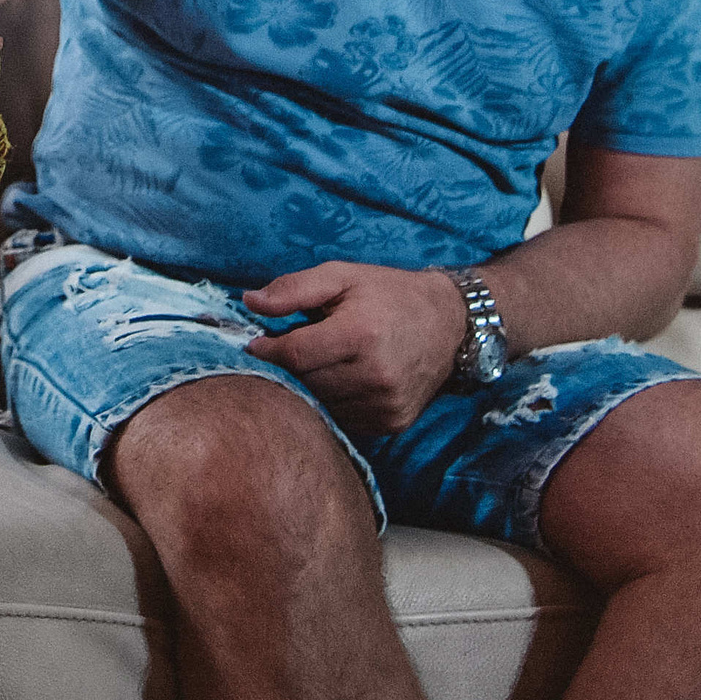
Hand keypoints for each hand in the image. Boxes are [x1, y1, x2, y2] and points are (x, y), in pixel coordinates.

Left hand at [242, 261, 469, 435]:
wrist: (450, 324)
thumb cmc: (389, 295)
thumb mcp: (342, 276)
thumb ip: (293, 288)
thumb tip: (249, 302)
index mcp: (361, 334)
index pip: (294, 356)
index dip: (267, 350)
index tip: (257, 343)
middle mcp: (376, 375)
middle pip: (305, 383)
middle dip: (288, 368)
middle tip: (290, 349)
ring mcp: (386, 404)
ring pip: (321, 405)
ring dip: (309, 387)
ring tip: (319, 361)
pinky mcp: (393, 423)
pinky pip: (343, 419)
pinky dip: (332, 402)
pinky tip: (339, 379)